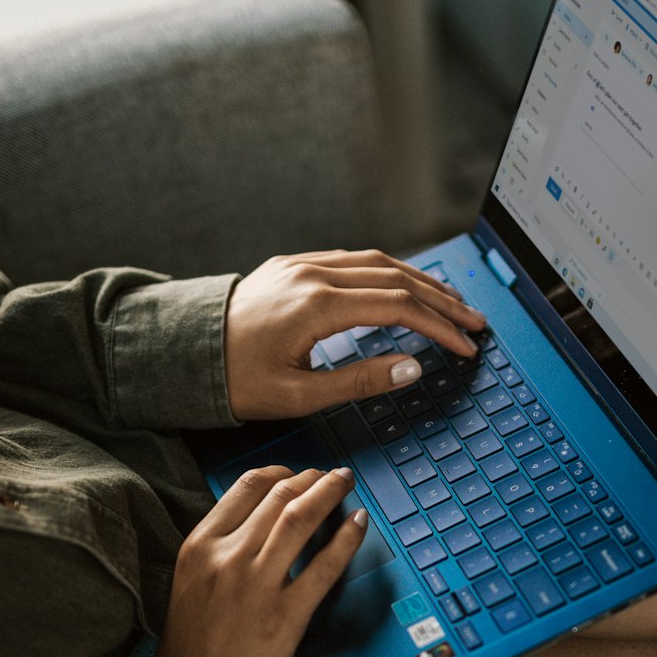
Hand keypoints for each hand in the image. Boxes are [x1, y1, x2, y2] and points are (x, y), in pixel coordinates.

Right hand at [148, 464, 364, 656]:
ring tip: (345, 482)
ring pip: (300, 518)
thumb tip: (256, 529)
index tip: (296, 472)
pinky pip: (325, 565)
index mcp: (197, 549)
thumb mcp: (190, 590)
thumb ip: (217, 556)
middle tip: (330, 474)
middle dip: (310, 478)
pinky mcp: (286, 616)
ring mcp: (257, 586)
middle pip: (277, 497)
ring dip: (329, 492)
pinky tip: (360, 522)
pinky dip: (347, 538)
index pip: (244, 488)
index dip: (278, 472)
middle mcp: (226, 559)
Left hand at [224, 249, 487, 420]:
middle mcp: (312, 276)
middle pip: (397, 278)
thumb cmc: (234, 381)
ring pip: (377, 262)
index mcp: (317, 306)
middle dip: (442, 300)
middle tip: (474, 322)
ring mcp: (302, 265)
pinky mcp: (292, 266)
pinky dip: (388, 272)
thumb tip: (412, 366)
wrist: (182, 353)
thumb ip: (361, 380)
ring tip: (449, 302)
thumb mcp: (299, 396)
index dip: (439, 327)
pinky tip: (404, 286)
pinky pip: (352, 260)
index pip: (398, 307)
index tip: (464, 347)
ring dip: (419, 281)